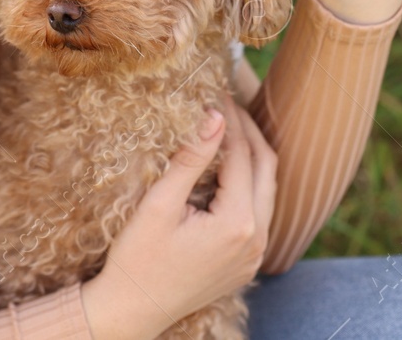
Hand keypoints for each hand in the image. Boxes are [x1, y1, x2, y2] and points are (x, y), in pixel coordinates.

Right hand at [79, 93, 277, 339]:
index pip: (241, 154)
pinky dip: (249, 183)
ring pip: (267, 189)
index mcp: (238, 224)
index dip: (229, 119)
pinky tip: (227, 167)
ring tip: (229, 127)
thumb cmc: (137, 258)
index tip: (216, 91)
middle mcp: (257, 240)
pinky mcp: (248, 263)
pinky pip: (260, 212)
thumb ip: (191, 159)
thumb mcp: (159, 204)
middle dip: (249, 130)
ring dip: (252, 155)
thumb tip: (214, 116)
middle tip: (228, 102)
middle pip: (266, 167)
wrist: (133, 310)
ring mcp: (255, 255)